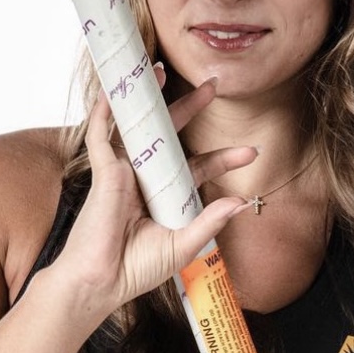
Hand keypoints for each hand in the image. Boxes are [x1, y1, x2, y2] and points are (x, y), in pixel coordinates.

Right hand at [53, 74, 254, 321]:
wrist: (102, 282)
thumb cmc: (136, 270)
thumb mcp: (183, 246)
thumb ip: (209, 222)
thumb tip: (240, 203)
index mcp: (166, 196)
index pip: (198, 167)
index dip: (224, 158)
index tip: (252, 151)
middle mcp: (145, 180)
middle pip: (170, 135)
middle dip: (191, 108)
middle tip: (215, 85)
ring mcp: (123, 173)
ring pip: (136, 126)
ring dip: (148, 98)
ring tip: (162, 69)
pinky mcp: (103, 173)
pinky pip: (101, 135)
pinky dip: (105, 112)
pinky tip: (114, 90)